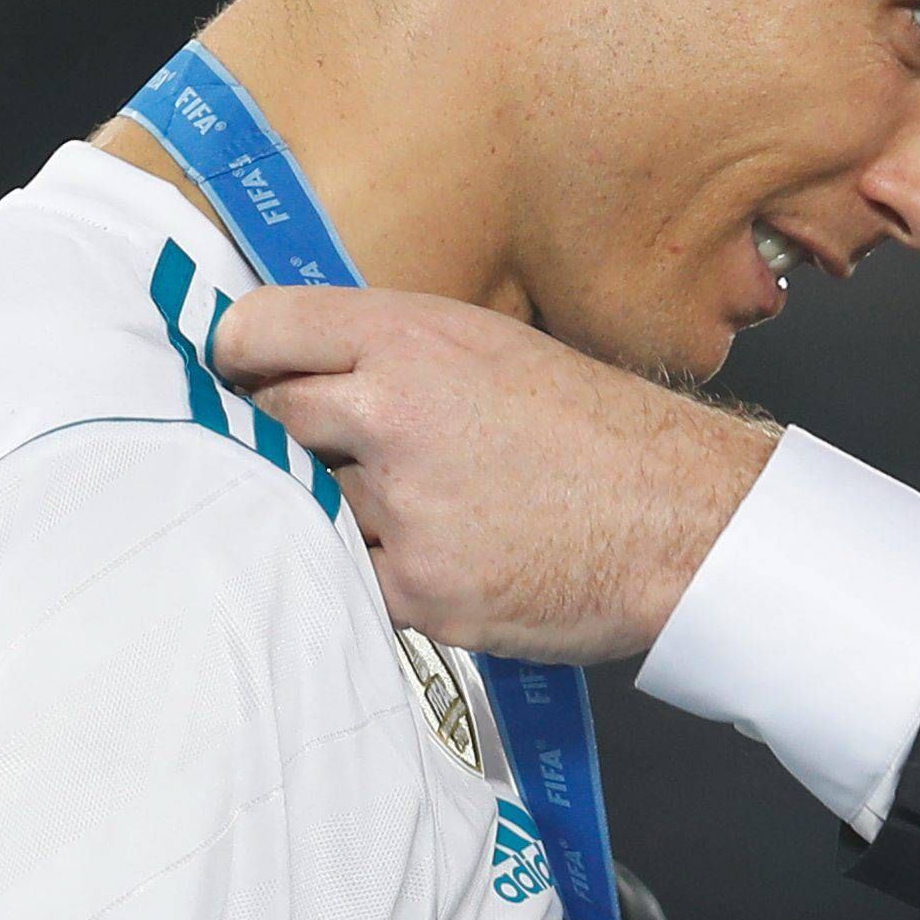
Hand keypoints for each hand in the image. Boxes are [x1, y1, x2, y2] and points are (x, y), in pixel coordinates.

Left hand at [209, 286, 776, 665]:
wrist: (683, 520)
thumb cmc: (600, 434)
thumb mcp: (493, 349)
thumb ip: (394, 354)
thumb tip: (304, 370)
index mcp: (410, 338)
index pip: (259, 331)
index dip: (238, 359)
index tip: (235, 379)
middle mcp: (393, 411)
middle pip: (268, 421)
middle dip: (281, 441)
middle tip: (315, 454)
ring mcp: (402, 505)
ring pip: (306, 505)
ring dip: (334, 512)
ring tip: (412, 511)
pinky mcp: (420, 588)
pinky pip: (351, 579)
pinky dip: (376, 575)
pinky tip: (436, 559)